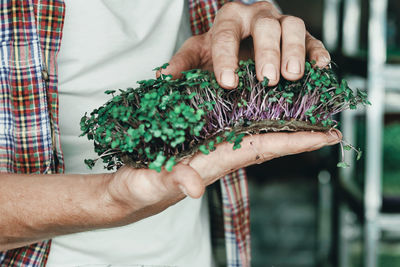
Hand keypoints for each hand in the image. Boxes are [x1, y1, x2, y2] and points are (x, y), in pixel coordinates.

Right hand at [107, 130, 340, 221]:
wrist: (130, 188)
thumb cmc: (141, 187)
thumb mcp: (151, 183)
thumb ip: (171, 182)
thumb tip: (193, 187)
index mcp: (214, 162)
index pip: (263, 149)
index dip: (294, 142)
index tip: (324, 137)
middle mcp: (220, 153)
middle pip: (268, 140)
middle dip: (299, 133)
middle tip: (330, 123)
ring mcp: (212, 146)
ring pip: (254, 131)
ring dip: (282, 122)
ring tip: (307, 110)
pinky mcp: (200, 139)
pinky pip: (234, 125)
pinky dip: (254, 116)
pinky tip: (263, 106)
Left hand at [163, 1, 329, 87]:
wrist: (239, 45)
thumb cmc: (218, 51)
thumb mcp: (196, 55)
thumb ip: (181, 65)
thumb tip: (162, 78)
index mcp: (229, 19)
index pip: (226, 34)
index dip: (227, 58)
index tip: (228, 82)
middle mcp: (257, 16)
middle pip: (265, 26)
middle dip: (266, 53)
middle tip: (266, 80)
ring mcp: (281, 25)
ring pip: (293, 26)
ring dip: (294, 51)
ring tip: (292, 76)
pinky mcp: (302, 37)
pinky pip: (313, 40)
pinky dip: (317, 52)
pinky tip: (319, 67)